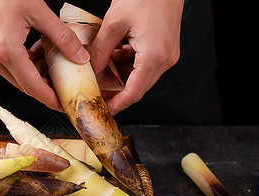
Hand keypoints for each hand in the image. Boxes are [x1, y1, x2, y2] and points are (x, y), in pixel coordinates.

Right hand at [0, 0, 89, 110]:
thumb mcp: (37, 10)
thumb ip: (61, 36)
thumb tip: (80, 57)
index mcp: (5, 50)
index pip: (32, 86)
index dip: (50, 98)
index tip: (65, 104)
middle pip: (23, 84)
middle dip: (45, 86)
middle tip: (64, 82)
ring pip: (14, 76)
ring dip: (34, 74)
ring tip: (52, 62)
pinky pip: (5, 65)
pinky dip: (22, 64)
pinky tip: (35, 52)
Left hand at [89, 0, 183, 114]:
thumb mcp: (115, 23)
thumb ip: (101, 50)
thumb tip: (91, 71)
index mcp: (154, 56)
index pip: (134, 92)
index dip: (118, 105)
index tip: (104, 111)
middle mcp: (165, 59)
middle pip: (137, 86)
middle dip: (116, 90)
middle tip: (97, 90)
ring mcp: (167, 54)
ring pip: (140, 75)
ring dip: (121, 75)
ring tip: (102, 66)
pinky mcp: (165, 47)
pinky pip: (144, 63)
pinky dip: (128, 63)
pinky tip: (115, 53)